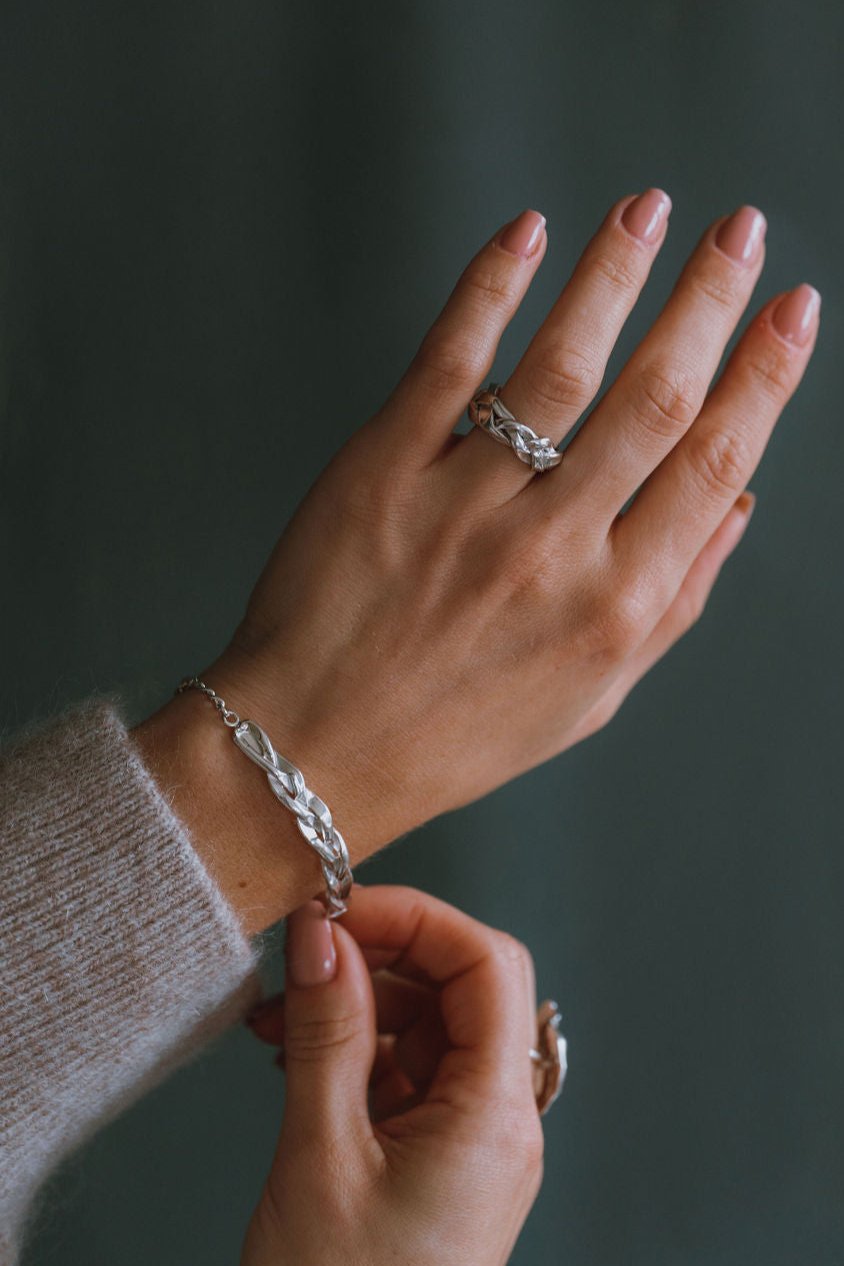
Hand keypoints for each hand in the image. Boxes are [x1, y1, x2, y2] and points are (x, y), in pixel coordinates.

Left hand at [135, 191, 818, 929]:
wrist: (317, 752)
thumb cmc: (457, 732)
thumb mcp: (591, 697)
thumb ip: (674, 602)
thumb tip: (739, 504)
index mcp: (616, 607)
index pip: (713, 463)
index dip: (764, 376)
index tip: (793, 307)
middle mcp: (552, 551)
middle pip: (654, 398)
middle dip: (709, 301)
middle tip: (742, 228)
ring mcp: (465, 507)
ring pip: (562, 365)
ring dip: (615, 275)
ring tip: (651, 209)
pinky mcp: (383, 474)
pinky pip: (449, 362)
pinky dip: (491, 289)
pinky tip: (527, 235)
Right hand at [239, 885, 544, 1265]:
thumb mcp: (321, 1154)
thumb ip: (327, 1030)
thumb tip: (323, 931)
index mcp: (495, 1116)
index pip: (487, 965)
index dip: (416, 919)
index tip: (342, 910)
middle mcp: (500, 1119)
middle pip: (462, 986)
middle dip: (382, 957)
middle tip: (305, 957)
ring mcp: (471, 1138)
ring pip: (429, 1022)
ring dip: (357, 1002)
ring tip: (282, 1017)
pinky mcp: (438, 1155)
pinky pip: (407, 1066)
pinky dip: (355, 1046)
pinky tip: (297, 1051)